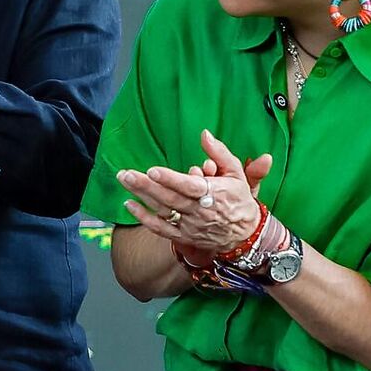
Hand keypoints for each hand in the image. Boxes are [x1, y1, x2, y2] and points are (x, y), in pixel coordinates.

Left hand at [118, 129, 270, 253]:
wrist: (246, 233)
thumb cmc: (238, 198)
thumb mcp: (236, 173)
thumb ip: (219, 153)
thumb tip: (204, 134)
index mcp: (215, 194)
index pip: (190, 187)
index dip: (171, 179)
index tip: (152, 171)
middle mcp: (201, 211)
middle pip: (170, 198)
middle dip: (146, 185)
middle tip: (126, 174)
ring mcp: (191, 225)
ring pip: (163, 210)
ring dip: (141, 196)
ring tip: (124, 180)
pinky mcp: (184, 236)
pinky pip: (161, 228)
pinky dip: (144, 218)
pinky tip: (129, 204)